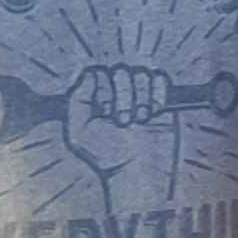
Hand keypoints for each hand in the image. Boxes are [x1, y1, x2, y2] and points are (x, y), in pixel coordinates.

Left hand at [61, 64, 180, 181]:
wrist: (134, 169)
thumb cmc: (104, 154)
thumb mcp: (79, 132)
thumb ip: (77, 101)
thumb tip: (89, 74)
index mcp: (93, 93)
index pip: (97, 70)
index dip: (103, 89)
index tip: (105, 111)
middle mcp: (113, 87)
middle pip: (120, 68)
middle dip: (123, 95)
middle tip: (123, 121)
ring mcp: (136, 89)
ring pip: (141, 71)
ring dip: (141, 97)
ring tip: (139, 120)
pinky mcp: (157, 95)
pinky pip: (159, 78)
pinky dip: (157, 93)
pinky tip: (153, 112)